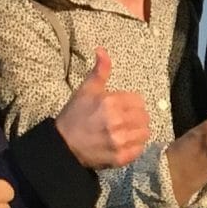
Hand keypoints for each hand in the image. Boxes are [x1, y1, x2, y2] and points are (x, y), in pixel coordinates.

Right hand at [56, 50, 150, 168]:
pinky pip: (139, 149)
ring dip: (138, 131)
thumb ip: (100, 71)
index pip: (139, 101)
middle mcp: (117, 121)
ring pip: (145, 133)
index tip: (124, 107)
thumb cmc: (74, 115)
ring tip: (127, 132)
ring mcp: (119, 141)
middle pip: (144, 117)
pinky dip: (135, 146)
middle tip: (126, 120)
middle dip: (137, 117)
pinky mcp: (120, 157)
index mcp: (110, 103)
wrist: (62, 145)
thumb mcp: (86, 90)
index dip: (132, 104)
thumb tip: (102, 49)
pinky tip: (125, 143)